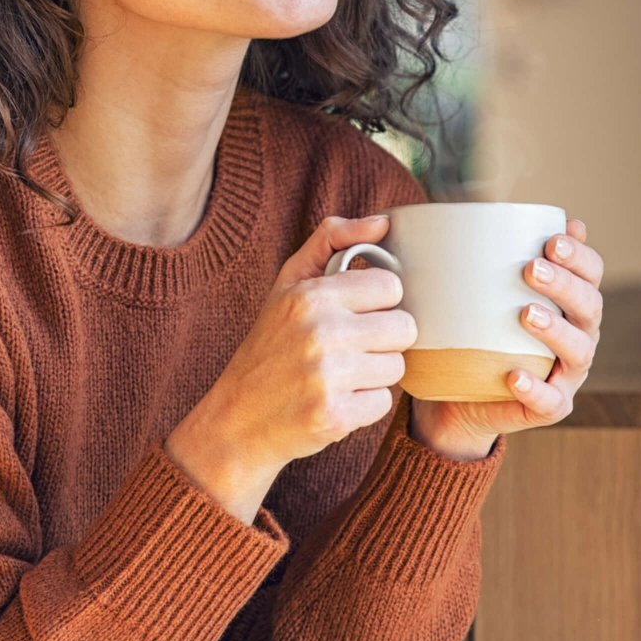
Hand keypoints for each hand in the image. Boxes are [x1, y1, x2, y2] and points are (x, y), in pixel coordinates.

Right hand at [165, 214, 412, 521]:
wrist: (237, 418)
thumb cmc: (269, 345)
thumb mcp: (288, 284)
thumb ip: (332, 241)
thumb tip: (383, 221)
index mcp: (311, 296)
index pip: (391, 287)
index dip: (378, 302)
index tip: (355, 313)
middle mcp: (320, 332)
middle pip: (404, 328)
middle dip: (383, 339)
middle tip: (350, 347)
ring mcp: (328, 377)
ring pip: (397, 367)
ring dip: (374, 373)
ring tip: (340, 375)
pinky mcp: (335, 416)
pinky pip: (383, 403)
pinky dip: (364, 405)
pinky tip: (335, 400)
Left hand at [410, 219, 605, 459]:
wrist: (458, 396)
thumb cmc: (474, 332)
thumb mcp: (478, 292)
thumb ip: (487, 256)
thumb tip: (476, 205)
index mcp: (570, 303)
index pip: (591, 273)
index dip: (580, 257)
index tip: (552, 240)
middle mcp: (578, 335)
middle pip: (589, 307)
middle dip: (565, 284)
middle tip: (531, 269)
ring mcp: (567, 374)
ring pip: (579, 351)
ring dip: (556, 330)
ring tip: (526, 314)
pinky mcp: (549, 407)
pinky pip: (549, 401)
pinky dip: (535, 388)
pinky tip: (515, 375)